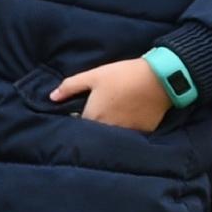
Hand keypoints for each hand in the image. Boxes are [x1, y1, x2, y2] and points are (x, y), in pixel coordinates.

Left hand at [53, 57, 168, 130]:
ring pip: (113, 136)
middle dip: (93, 127)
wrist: (159, 77)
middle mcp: (108, 128)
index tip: (79, 114)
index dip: (77, 121)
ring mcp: (127, 132)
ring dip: (110, 130)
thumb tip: (52, 97)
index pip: (78, 127)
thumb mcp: (93, 76)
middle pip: (95, 133)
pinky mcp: (143, 132)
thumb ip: (70, 87)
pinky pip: (131, 135)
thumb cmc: (123, 75)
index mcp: (93, 116)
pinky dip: (128, 130)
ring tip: (114, 117)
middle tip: (99, 114)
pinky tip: (130, 119)